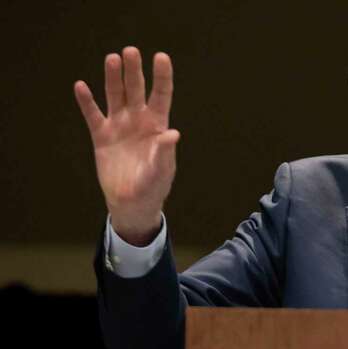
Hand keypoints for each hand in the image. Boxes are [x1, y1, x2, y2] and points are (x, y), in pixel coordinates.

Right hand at [74, 47, 178, 245]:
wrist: (132, 203)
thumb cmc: (154, 187)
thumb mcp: (162, 171)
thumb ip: (165, 152)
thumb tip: (173, 134)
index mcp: (157, 125)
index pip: (161, 95)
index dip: (162, 76)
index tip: (161, 56)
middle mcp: (138, 120)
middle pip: (136, 89)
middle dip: (134, 71)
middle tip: (130, 51)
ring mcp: (119, 126)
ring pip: (115, 96)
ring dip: (112, 78)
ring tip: (112, 59)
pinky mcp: (101, 136)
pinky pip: (93, 115)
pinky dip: (86, 102)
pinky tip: (81, 86)